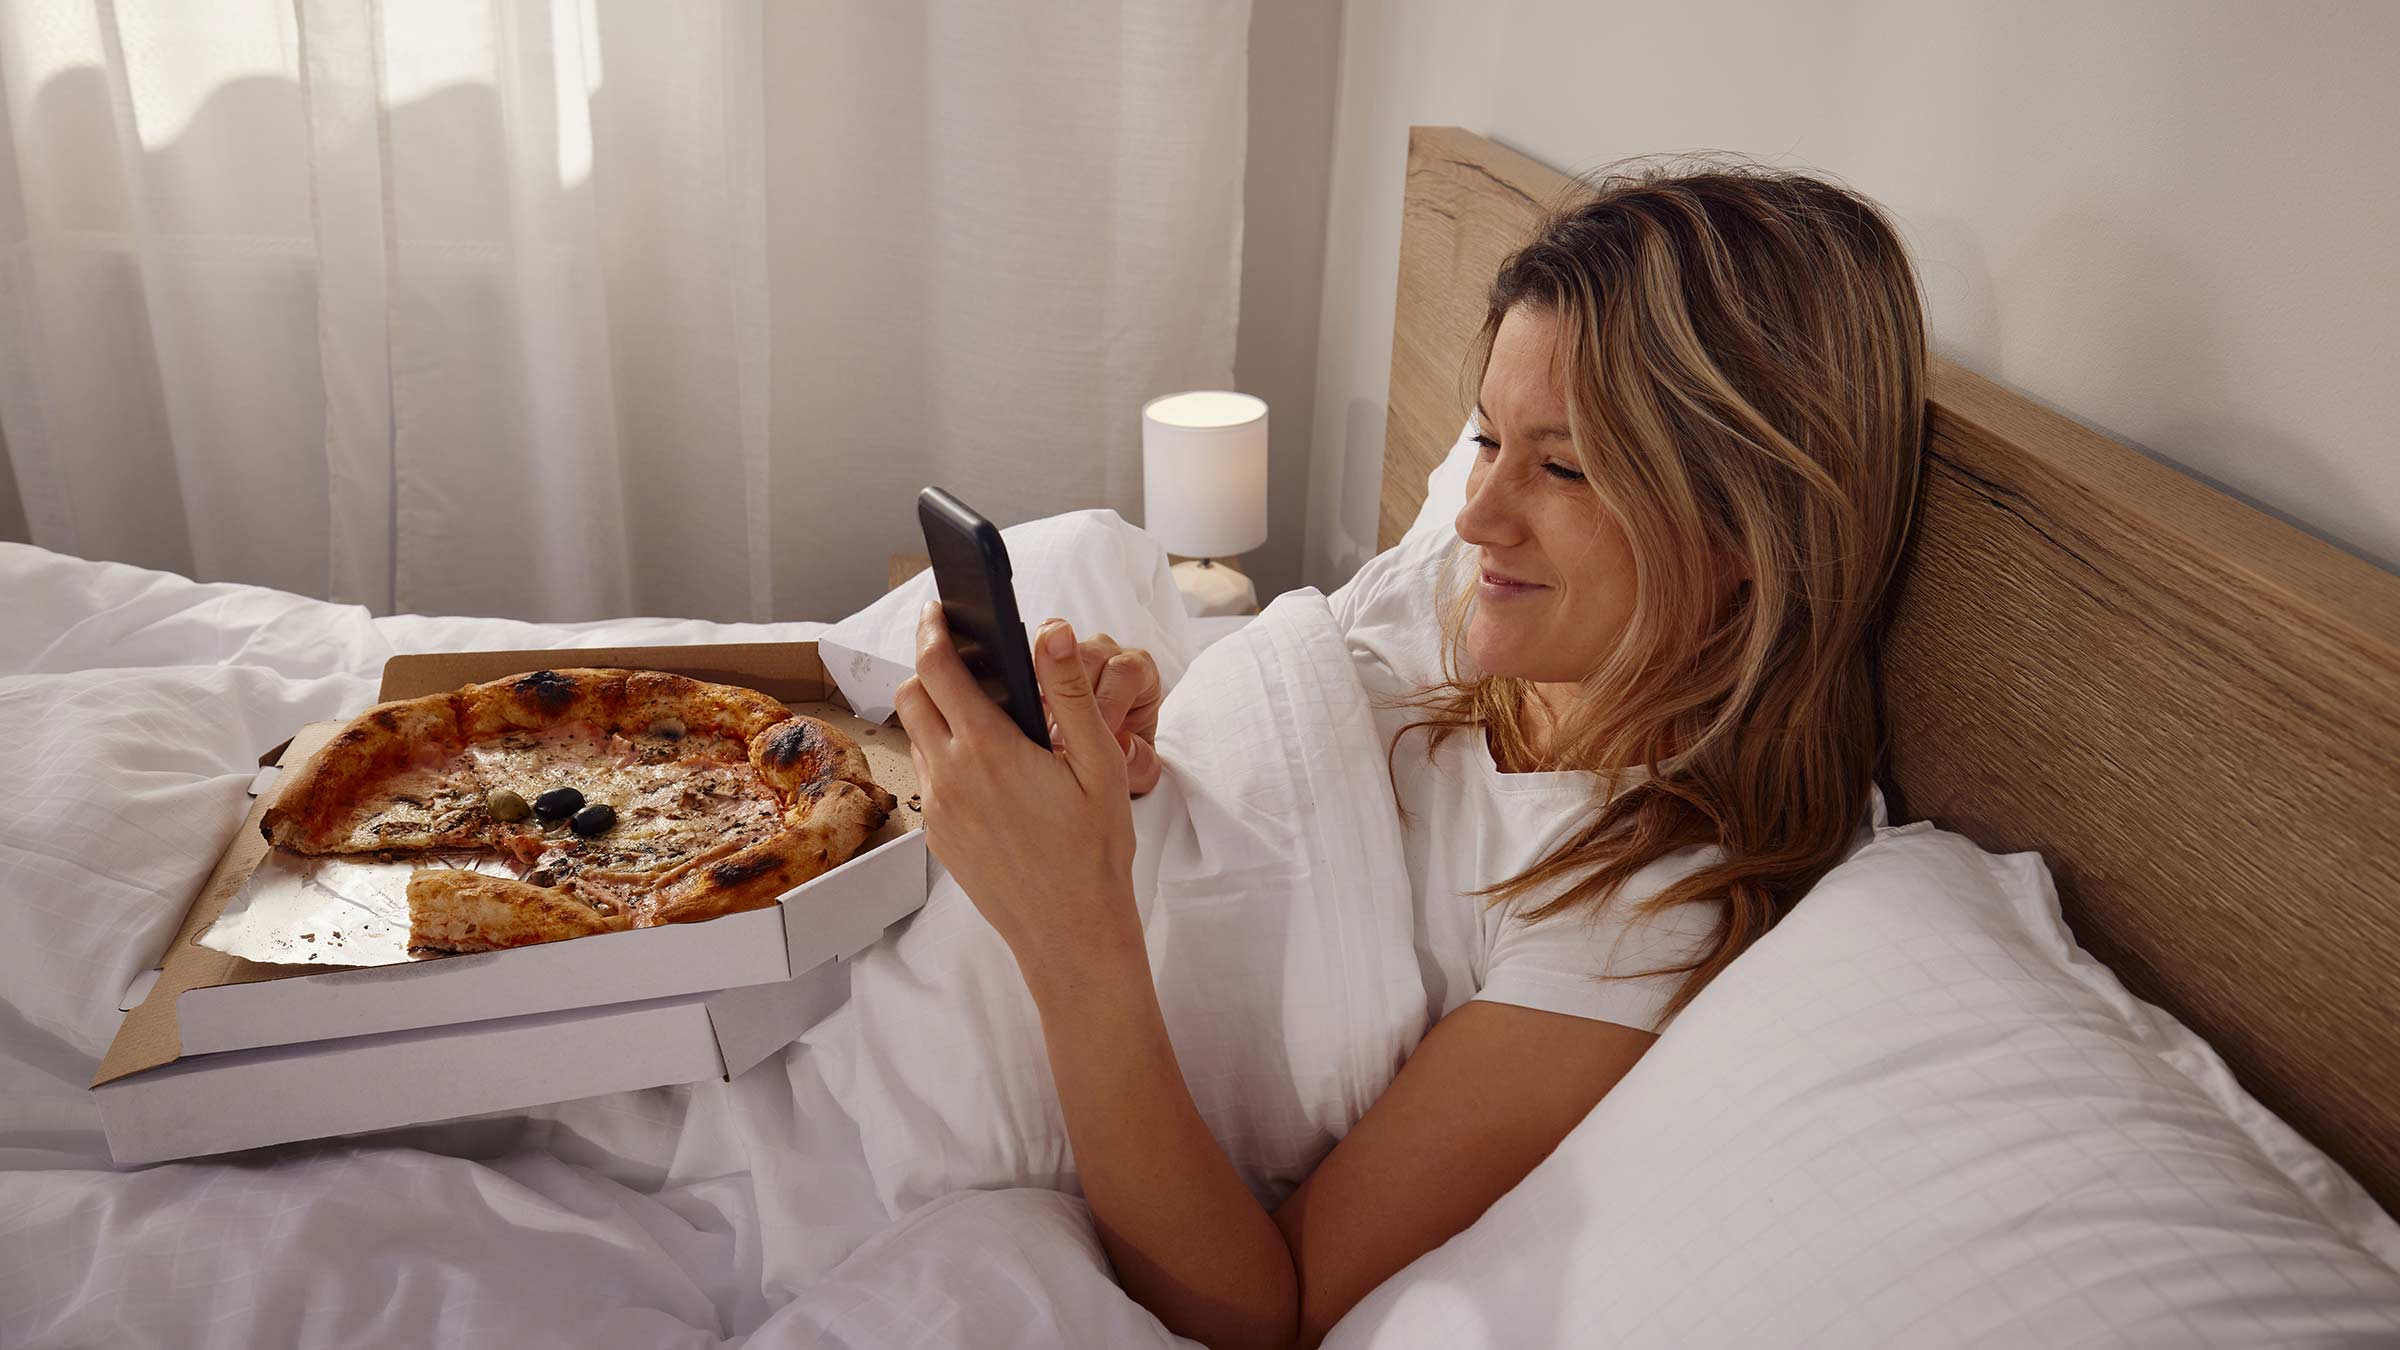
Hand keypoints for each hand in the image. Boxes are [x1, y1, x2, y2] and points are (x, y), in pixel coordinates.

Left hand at [893, 603, 1143, 984]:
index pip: (938, 667)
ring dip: (938, 714)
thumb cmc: (1094, 850)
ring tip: (986, 717)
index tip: (942, 608)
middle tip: (965, 659)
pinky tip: (992, 771)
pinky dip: (947, 757)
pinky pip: (930, 778)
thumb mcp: (1099, 765)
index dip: (935, 628)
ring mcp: (939, 809)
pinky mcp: (939, 837)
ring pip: (917, 737)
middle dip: (930, 668)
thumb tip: (1050, 631)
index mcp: (988, 749)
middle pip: (911, 696)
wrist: (1070, 932)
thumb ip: (1070, 693)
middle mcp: (951, 775)